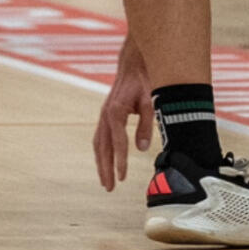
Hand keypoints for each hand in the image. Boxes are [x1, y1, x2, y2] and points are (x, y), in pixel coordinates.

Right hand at [92, 37, 153, 191]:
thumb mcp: (150, 100)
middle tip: (109, 188)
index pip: (117, 142)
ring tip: (106, 182)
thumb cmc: (144, 79)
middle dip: (105, 168)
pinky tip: (106, 162)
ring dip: (101, 163)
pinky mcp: (106, 114)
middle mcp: (106, 114)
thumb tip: (142, 149)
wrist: (135, 61)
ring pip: (98, 144)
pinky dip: (102, 152)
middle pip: (102, 147)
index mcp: (115, 111)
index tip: (123, 177)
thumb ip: (145, 124)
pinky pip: (101, 137)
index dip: (120, 161)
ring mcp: (104, 114)